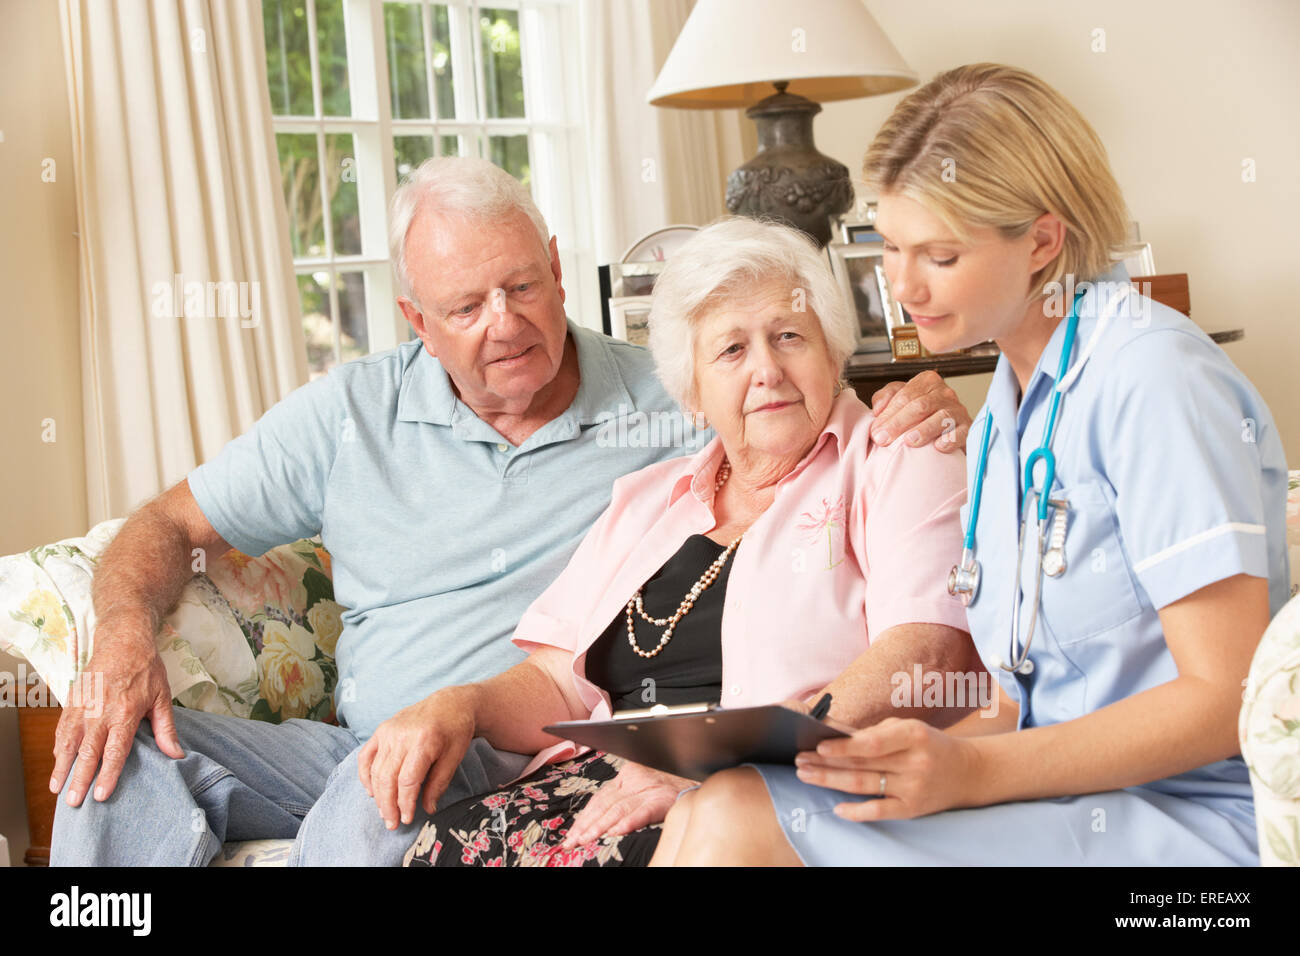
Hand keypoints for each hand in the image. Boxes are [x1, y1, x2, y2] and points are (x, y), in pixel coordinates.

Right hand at [51, 609, 182, 805]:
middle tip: (74, 802)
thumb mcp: (162, 697)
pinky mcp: (72, 700)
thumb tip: (176, 754)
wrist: (124, 639)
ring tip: (57, 788)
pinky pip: (62, 727)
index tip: (101, 795)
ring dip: (62, 766)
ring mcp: (83, 706)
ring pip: (69, 742)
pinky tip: (58, 760)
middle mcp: (100, 712)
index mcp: (125, 713)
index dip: (107, 775)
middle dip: (80, 778)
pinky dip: (58, 746)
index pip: (115, 751)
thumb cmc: (146, 669)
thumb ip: (166, 729)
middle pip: (88, 752)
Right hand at [357, 687, 475, 829]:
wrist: (449, 703)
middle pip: (388, 778)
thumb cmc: (455, 731)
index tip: (407, 819)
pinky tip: (371, 791)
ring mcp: (389, 731)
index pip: (407, 781)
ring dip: (377, 795)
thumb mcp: (455, 757)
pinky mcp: (381, 730)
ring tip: (384, 813)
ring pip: (376, 770)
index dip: (405, 803)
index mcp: (424, 742)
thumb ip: (439, 784)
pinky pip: (366, 756)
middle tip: (392, 824)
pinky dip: (365, 775)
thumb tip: (428, 809)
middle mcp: (402, 735)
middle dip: (388, 805)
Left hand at [561, 759, 695, 847]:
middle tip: (571, 842)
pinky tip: (615, 832)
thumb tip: (607, 824)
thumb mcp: (647, 790)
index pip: (600, 798)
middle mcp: (636, 779)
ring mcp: (649, 789)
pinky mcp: (663, 798)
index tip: (572, 834)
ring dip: (599, 826)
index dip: (584, 817)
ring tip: (585, 839)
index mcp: (629, 775)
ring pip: (617, 808)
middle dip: (585, 825)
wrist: (706, 778)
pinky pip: (642, 811)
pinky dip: (628, 822)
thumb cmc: (677, 787)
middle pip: (604, 804)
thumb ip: (628, 801)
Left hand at [794, 717, 981, 820]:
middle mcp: (915, 762)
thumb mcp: (909, 728)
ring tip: (806, 774)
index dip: (844, 746)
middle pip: (862, 764)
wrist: (968, 772)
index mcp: (914, 735)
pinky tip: (837, 808)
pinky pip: (879, 811)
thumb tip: (834, 732)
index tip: (818, 745)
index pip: (873, 742)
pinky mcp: (912, 809)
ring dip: (831, 781)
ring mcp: (914, 788)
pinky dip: (856, 811)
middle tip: (800, 759)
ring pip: (865, 786)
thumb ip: (875, 732)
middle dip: (826, 762)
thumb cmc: (929, 744)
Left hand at [869, 370, 970, 453]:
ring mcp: (957, 409)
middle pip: (920, 406)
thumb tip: (877, 410)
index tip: (875, 431)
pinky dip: (950, 439)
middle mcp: (944, 393)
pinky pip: (961, 432)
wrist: (945, 429)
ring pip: (941, 417)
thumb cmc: (920, 414)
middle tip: (883, 439)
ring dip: (924, 430)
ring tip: (909, 441)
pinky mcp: (967, 427)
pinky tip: (938, 448)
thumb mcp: (900, 400)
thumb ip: (886, 398)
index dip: (888, 414)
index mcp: (927, 381)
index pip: (905, 395)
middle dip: (899, 423)